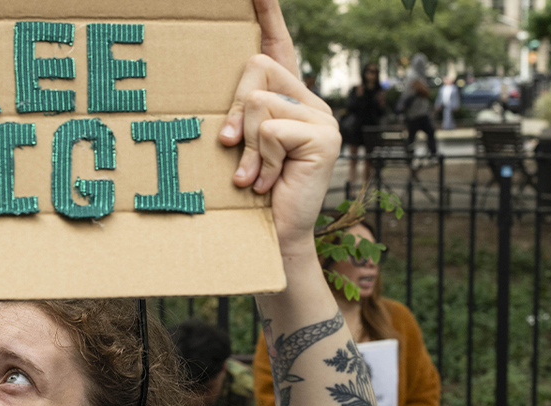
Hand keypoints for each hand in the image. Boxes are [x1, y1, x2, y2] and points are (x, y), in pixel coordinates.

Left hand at [219, 0, 339, 257]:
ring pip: (259, 100)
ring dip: (247, 143)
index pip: (279, 45)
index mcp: (289, 99)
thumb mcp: (240, 146)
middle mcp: (310, 101)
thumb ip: (239, 117)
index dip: (267, 13)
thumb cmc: (249, 193)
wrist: (273, 237)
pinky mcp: (324, 136)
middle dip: (234, 108)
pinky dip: (260, 158)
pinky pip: (273, 128)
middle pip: (256, 66)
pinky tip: (267, 181)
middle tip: (231, 147)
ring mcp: (322, 118)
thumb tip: (226, 117)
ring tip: (254, 174)